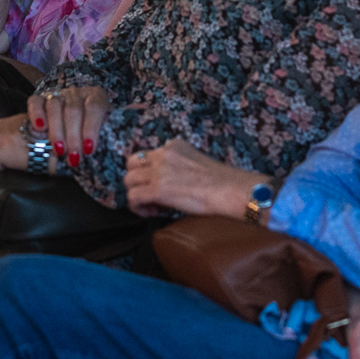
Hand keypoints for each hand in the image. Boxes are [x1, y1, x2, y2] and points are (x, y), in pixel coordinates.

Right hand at [25, 85, 108, 168]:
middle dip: (74, 137)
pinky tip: (40, 128)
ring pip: (55, 106)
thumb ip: (105, 136)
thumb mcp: (103, 131)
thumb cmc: (91, 132)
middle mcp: (77, 93)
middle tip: (74, 158)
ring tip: (59, 151)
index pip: (95, 107)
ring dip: (57, 131)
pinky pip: (35, 102)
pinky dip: (36, 114)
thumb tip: (107, 153)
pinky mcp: (40, 99)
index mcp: (96, 96)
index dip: (91, 128)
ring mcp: (58, 94)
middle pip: (74, 110)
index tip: (89, 149)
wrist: (75, 125)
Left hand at [122, 139, 265, 218]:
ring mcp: (159, 170)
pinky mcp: (158, 189)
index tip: (159, 186)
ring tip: (151, 206)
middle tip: (149, 195)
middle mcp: (163, 154)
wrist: (231, 190)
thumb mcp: (196, 162)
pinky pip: (133, 196)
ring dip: (136, 194)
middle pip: (131, 164)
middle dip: (137, 181)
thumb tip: (169, 183)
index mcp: (173, 146)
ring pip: (129, 180)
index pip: (147, 155)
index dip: (148, 173)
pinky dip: (137, 207)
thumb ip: (179, 165)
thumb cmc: (222, 182)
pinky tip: (151, 212)